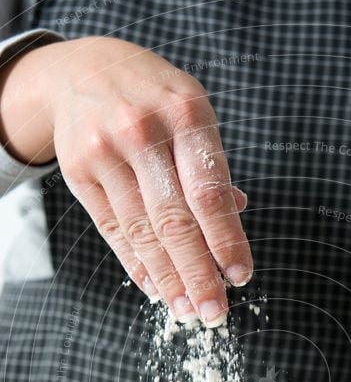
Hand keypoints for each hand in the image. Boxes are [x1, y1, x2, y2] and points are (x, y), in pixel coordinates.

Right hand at [0, 36, 251, 324]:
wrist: (86, 69)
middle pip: (175, 220)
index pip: (210, 192)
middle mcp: (143, 131)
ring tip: (188, 310)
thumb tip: (237, 216)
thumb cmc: (155, 99)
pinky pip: (113, 230)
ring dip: (168, 280)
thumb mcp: (193, 114)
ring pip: (142, 232)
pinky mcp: (79, 171)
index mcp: (187, 114)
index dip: (226, 240)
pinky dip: (137, 265)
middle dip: (198, 274)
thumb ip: (212, 167)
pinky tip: (156, 288)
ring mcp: (106, 151)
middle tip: (215, 312)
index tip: (240, 276)